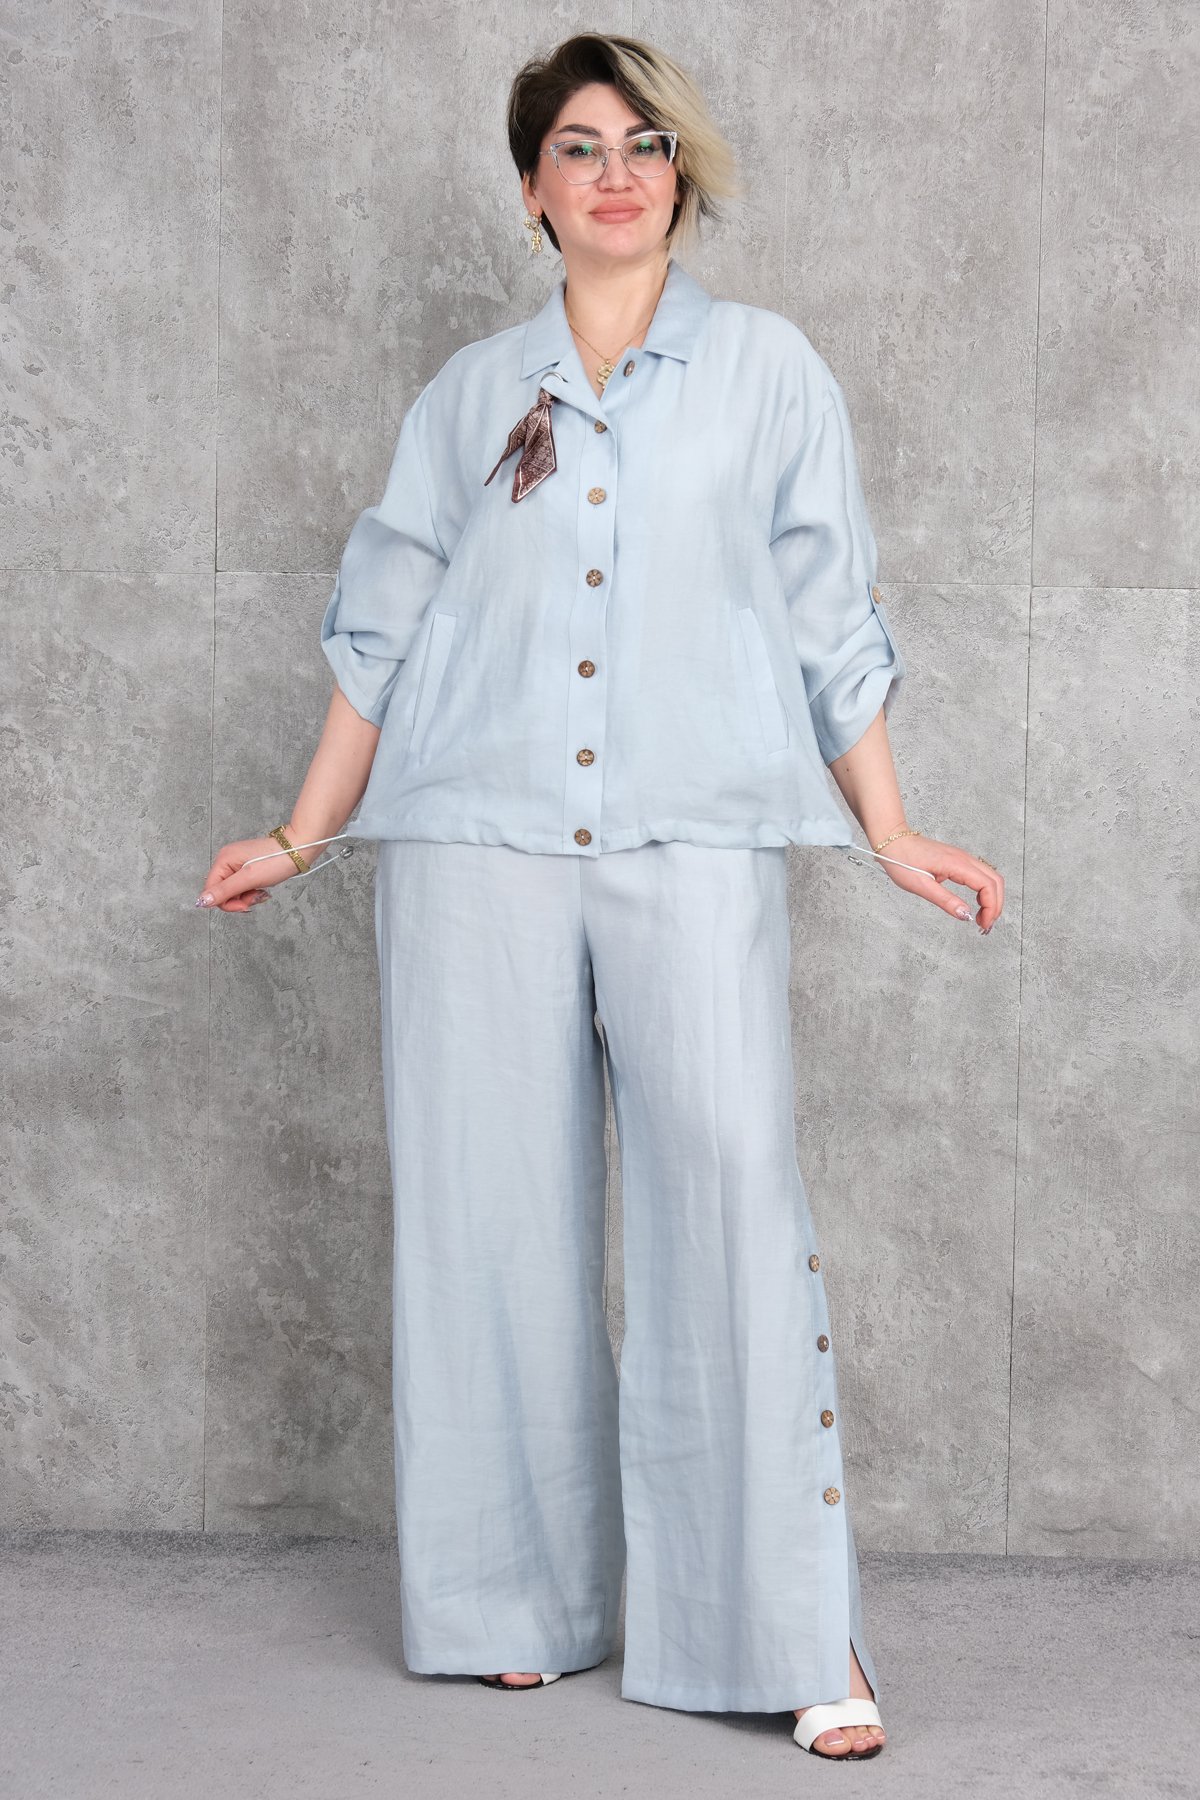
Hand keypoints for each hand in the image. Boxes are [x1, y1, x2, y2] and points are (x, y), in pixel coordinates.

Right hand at [195, 835, 305, 912]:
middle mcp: (227, 860)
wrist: (298, 850)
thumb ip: (224, 891)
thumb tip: (201, 901)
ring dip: (247, 896)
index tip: (245, 905)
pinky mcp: (247, 867)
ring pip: (234, 891)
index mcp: (223, 860)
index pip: (211, 891)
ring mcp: (237, 863)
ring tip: (262, 892)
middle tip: (256, 897)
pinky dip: (252, 891)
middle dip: (239, 899)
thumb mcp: (249, 879)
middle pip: (222, 892)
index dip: (226, 903)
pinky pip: (243, 886)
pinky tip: (263, 889)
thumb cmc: (276, 861)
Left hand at [872, 833, 1003, 931]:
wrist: (893, 841)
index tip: (983, 924)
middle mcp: (964, 858)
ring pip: (990, 877)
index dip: (991, 907)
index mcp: (957, 864)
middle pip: (995, 881)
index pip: (988, 886)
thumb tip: (965, 915)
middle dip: (995, 905)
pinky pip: (980, 875)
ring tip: (982, 917)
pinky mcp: (957, 860)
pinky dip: (984, 890)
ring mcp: (962, 858)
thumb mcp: (921, 886)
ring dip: (991, 898)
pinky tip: (975, 903)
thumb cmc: (902, 861)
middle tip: (985, 924)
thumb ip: (945, 900)